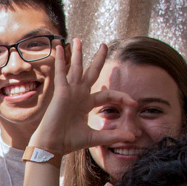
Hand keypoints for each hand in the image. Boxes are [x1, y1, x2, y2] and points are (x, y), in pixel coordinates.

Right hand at [28, 39, 137, 156]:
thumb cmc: (69, 142)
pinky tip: (59, 47)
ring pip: (76, 69)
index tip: (134, 104)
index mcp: (86, 104)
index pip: (107, 94)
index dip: (122, 97)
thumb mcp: (95, 137)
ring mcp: (69, 92)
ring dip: (77, 54)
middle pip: (91, 73)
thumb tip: (133, 137)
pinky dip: (60, 61)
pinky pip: (61, 73)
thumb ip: (113, 136)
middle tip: (104, 45)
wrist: (52, 146)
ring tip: (78, 39)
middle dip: (98, 59)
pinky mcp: (61, 93)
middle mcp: (78, 95)